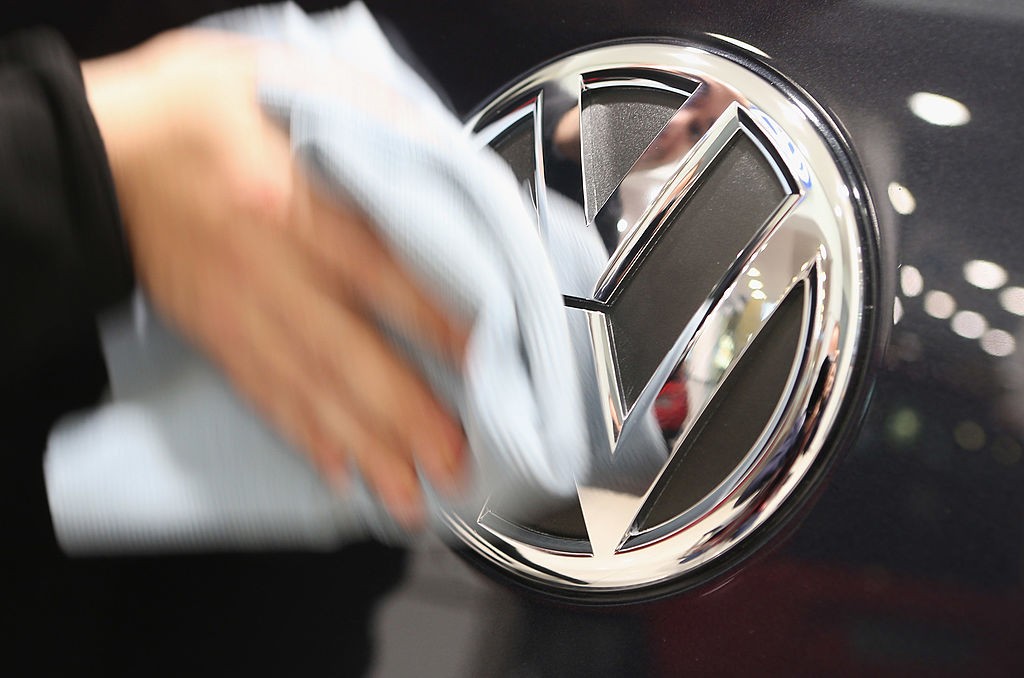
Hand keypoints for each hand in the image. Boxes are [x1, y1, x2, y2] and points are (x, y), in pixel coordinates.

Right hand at [81, 29, 467, 527]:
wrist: (102, 151)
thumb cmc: (199, 111)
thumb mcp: (283, 80)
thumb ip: (366, 115)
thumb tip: (436, 154)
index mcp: (288, 202)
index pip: (380, 272)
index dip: (436, 321)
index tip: (486, 363)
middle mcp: (267, 269)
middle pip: (346, 353)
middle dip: (404, 417)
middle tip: (454, 464)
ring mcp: (238, 311)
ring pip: (308, 389)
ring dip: (362, 448)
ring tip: (406, 497)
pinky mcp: (216, 334)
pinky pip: (263, 393)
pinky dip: (303, 437)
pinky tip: (338, 470)